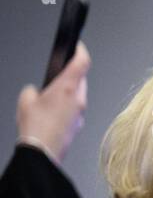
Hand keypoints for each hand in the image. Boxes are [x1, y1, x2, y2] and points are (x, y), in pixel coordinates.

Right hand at [16, 41, 89, 164]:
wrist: (43, 151)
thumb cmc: (36, 127)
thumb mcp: (25, 100)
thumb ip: (32, 90)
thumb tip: (36, 92)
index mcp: (68, 88)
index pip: (82, 63)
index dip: (81, 51)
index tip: (78, 46)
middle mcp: (79, 99)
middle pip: (81, 79)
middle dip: (71, 75)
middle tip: (59, 75)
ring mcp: (81, 112)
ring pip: (79, 95)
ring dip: (69, 92)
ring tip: (52, 97)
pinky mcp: (79, 124)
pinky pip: (76, 109)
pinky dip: (68, 106)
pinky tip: (54, 112)